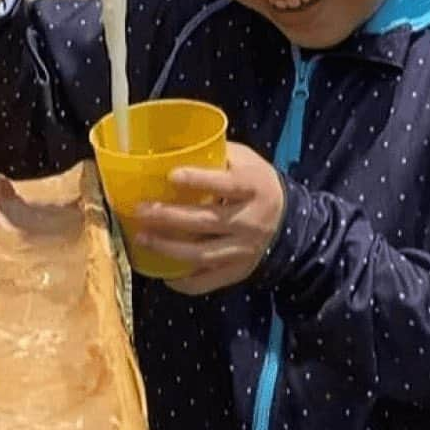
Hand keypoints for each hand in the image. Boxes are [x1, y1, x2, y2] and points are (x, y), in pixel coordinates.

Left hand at [133, 142, 284, 295]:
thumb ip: (216, 154)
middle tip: (140, 210)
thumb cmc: (255, 183)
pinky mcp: (239, 271)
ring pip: (203, 255)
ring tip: (142, 238)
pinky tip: (164, 273)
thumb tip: (173, 147)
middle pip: (207, 222)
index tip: (171, 175)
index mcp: (253, 188)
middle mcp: (251, 221)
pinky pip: (209, 282)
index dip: (199, 180)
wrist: (288, 219)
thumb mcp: (245, 161)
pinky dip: (185, 282)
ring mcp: (244, 250)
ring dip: (168, 248)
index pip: (227, 185)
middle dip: (170, 217)